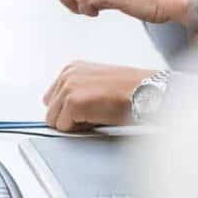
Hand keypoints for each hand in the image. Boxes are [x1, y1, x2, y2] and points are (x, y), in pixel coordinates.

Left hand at [41, 61, 155, 130]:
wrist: (147, 91)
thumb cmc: (131, 89)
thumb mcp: (98, 84)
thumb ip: (78, 92)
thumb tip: (65, 113)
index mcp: (72, 68)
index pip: (52, 99)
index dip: (68, 111)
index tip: (87, 109)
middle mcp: (67, 75)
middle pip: (50, 111)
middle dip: (68, 118)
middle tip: (94, 113)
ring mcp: (68, 88)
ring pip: (55, 121)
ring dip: (74, 124)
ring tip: (97, 114)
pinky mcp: (72, 103)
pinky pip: (65, 129)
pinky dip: (80, 129)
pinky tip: (99, 118)